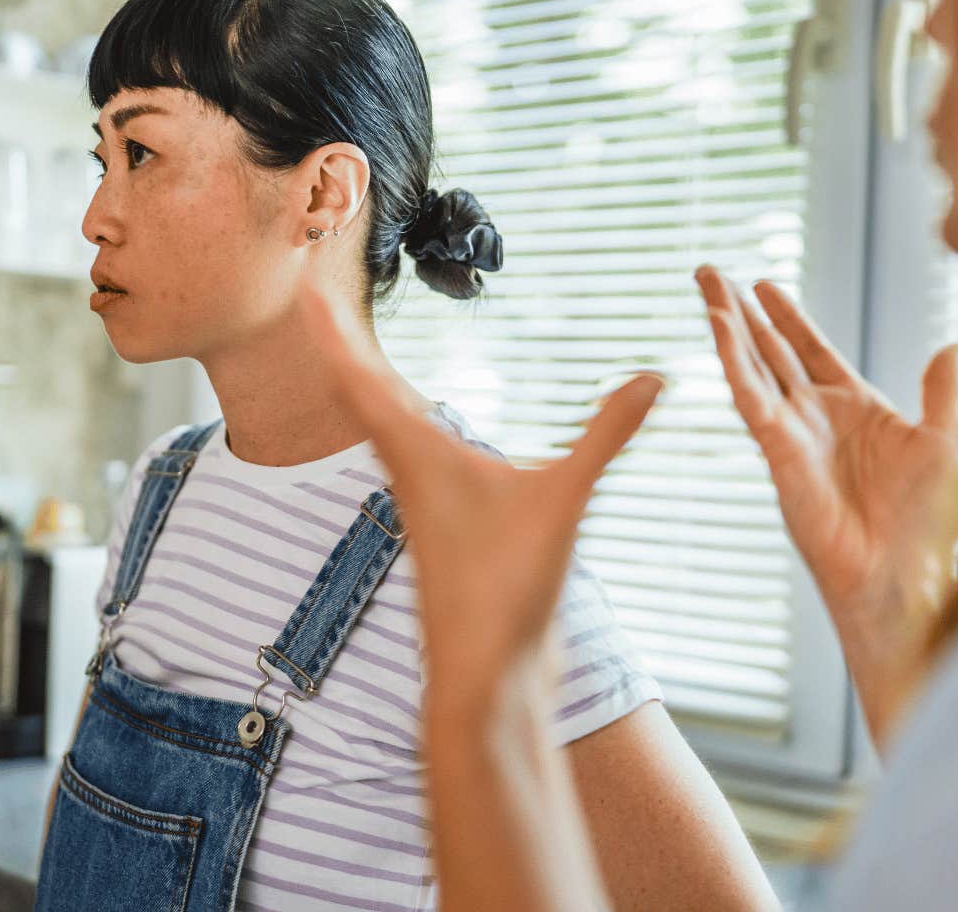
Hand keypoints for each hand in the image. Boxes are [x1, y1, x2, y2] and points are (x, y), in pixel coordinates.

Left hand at [299, 283, 663, 715]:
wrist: (483, 677)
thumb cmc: (504, 594)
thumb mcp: (562, 502)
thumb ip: (606, 435)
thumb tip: (655, 377)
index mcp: (415, 452)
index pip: (361, 372)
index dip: (333, 325)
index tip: (302, 281)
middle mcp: (407, 467)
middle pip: (360, 386)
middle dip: (341, 335)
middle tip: (315, 287)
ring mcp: (421, 494)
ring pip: (377, 419)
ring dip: (362, 373)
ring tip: (348, 335)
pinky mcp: (443, 518)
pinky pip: (405, 445)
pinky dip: (395, 411)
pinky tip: (409, 415)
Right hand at [696, 268, 957, 741]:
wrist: (904, 575)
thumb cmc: (931, 525)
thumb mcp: (950, 443)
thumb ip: (942, 392)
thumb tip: (951, 345)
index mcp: (857, 411)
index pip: (812, 352)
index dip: (788, 318)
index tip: (763, 285)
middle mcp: (818, 419)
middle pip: (770, 350)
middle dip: (741, 311)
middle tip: (712, 273)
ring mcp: (794, 434)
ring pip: (752, 365)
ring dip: (727, 324)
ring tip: (704, 283)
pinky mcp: (779, 451)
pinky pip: (750, 397)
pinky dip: (733, 360)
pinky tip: (719, 326)